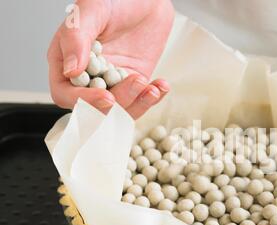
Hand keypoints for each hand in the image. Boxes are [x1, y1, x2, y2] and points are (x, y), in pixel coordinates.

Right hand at [48, 0, 173, 118]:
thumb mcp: (91, 11)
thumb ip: (76, 38)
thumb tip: (71, 71)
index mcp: (66, 61)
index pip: (65, 94)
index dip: (84, 101)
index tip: (106, 97)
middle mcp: (87, 76)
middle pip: (95, 108)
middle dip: (118, 103)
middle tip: (136, 83)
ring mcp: (111, 82)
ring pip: (120, 110)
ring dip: (138, 103)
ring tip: (152, 86)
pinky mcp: (134, 83)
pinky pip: (141, 101)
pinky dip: (152, 98)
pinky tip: (161, 85)